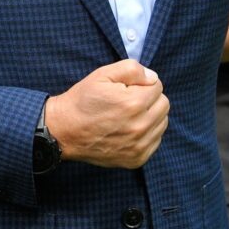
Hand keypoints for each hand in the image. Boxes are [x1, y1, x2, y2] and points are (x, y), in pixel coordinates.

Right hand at [44, 59, 169, 168]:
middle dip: (150, 98)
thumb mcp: (103, 74)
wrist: (64, 131)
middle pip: (164, 104)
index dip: (142, 83)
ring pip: (162, 123)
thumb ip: (132, 69)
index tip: (128, 88)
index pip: (158, 86)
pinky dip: (147, 133)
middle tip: (129, 100)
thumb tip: (152, 77)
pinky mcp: (136, 159)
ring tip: (129, 114)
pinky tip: (130, 129)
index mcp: (134, 103)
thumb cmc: (84, 100)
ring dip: (151, 116)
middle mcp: (140, 127)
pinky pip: (156, 141)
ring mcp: (139, 146)